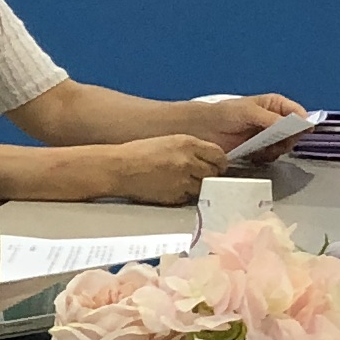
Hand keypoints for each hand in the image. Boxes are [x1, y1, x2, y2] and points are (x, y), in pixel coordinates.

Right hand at [103, 134, 224, 202]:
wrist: (120, 168)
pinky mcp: (175, 196)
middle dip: (210, 176)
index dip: (219, 162)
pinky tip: (173, 189)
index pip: (219, 155)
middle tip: (201, 177)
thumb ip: (190, 149)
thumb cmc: (139, 153)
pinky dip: (185, 195)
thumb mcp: (169, 142)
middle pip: (214, 173)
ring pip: (203, 187)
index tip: (217, 166)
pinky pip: (189, 198)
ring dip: (197, 187)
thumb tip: (206, 160)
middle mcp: (189, 161)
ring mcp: (183, 180)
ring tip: (184, 184)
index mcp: (188, 143)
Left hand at [195, 94, 307, 146]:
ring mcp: (268, 135)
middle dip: (288, 139)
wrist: (205, 129)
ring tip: (262, 149)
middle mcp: (275, 119)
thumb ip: (271, 119)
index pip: (298, 113)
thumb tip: (291, 124)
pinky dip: (266, 157)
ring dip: (276, 150)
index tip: (303, 132)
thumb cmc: (225, 114)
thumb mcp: (249, 112)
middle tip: (276, 142)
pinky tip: (255, 155)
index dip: (303, 122)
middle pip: (295, 132)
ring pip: (285, 146)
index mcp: (275, 104)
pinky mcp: (260, 149)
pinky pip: (273, 156)